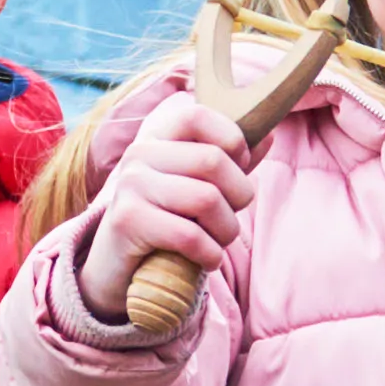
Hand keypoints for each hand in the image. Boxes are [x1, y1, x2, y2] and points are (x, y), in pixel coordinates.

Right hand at [86, 84, 250, 323]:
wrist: (115, 270)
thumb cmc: (166, 223)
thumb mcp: (197, 186)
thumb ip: (229, 162)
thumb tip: (268, 135)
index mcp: (157, 137)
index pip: (198, 116)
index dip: (232, 139)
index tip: (239, 168)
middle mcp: (139, 153)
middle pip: (213, 161)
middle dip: (239, 195)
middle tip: (231, 217)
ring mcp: (131, 185)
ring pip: (206, 199)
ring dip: (226, 231)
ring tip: (218, 242)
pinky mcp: (127, 221)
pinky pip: (189, 236)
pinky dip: (210, 255)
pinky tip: (206, 260)